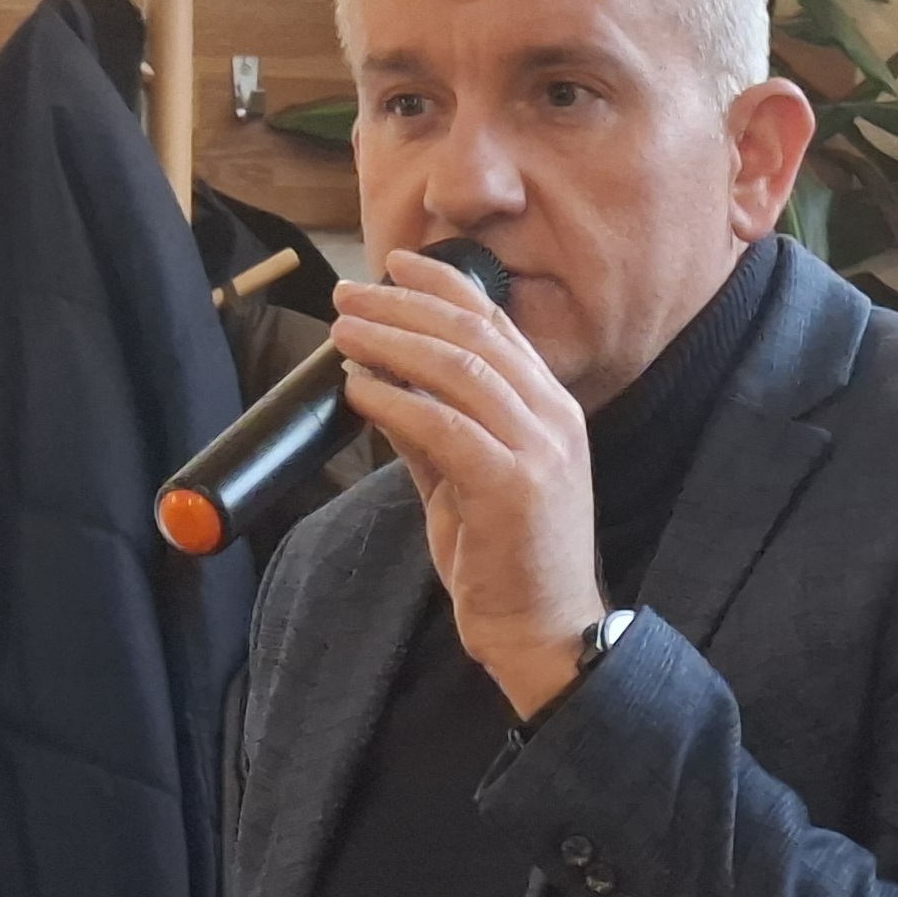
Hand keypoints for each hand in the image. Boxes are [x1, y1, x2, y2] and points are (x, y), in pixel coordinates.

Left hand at [331, 249, 604, 720]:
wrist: (544, 631)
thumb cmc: (506, 560)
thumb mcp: (462, 480)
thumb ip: (430, 431)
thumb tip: (379, 383)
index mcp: (551, 408)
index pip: (498, 325)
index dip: (445, 287)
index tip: (397, 265)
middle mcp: (554, 418)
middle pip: (474, 335)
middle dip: (404, 306)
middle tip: (348, 294)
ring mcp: (540, 450)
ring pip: (459, 369)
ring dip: (391, 342)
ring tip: (343, 331)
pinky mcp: (514, 487)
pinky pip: (444, 426)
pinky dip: (394, 400)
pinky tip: (358, 389)